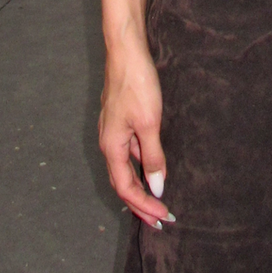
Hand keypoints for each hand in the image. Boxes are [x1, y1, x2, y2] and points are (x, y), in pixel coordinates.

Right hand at [100, 41, 171, 228]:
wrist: (126, 52)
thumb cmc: (136, 85)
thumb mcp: (149, 123)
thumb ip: (153, 157)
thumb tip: (157, 187)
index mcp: (112, 147)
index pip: (126, 188)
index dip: (144, 206)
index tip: (163, 218)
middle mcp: (108, 143)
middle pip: (122, 183)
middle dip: (141, 203)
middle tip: (160, 220)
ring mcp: (113, 132)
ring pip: (125, 168)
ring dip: (141, 187)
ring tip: (158, 202)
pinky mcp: (120, 121)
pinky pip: (128, 153)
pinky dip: (140, 167)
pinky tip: (153, 168)